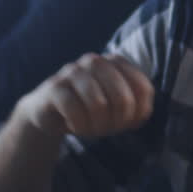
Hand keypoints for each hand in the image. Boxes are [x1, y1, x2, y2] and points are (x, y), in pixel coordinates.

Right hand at [15, 53, 153, 138]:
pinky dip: (79, 126)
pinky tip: (75, 127)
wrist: (49, 114)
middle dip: (118, 122)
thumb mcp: (118, 110)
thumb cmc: (90, 110)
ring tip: (92, 129)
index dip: (138, 113)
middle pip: (123, 99)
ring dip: (98, 126)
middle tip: (107, 130)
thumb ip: (138, 109)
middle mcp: (95, 61)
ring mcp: (72, 71)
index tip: (126, 123)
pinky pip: (75, 111)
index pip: (144, 89)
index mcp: (115, 62)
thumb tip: (140, 115)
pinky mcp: (54, 86)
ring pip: (98, 105)